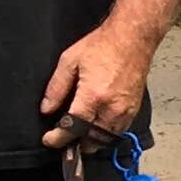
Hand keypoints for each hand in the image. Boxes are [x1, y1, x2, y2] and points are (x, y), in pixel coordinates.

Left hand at [41, 20, 153, 147]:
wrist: (133, 38)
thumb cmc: (104, 45)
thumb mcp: (70, 61)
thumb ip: (56, 88)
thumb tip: (46, 109)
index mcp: (93, 96)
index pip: (72, 129)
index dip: (57, 139)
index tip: (49, 139)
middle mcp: (111, 108)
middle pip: (89, 142)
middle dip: (73, 143)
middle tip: (63, 136)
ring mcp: (125, 111)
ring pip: (104, 141)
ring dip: (90, 142)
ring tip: (78, 135)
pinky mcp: (134, 111)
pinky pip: (117, 133)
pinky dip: (104, 135)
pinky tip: (95, 127)